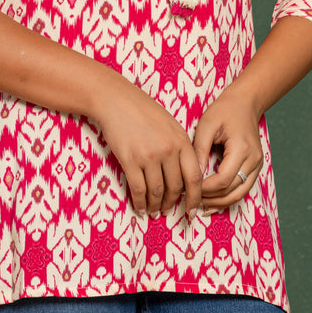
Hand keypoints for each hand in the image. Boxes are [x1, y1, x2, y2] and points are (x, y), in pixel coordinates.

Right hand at [93, 76, 202, 219]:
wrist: (116, 100)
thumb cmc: (144, 111)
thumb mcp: (170, 125)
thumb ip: (180, 148)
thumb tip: (183, 177)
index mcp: (181, 141)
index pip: (194, 177)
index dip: (194, 198)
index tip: (192, 210)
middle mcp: (168, 150)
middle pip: (175, 187)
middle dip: (172, 203)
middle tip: (168, 211)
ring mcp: (149, 156)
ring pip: (157, 192)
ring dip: (155, 206)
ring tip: (154, 212)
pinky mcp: (130, 160)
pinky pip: (138, 189)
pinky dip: (139, 202)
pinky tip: (140, 208)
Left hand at [193, 85, 263, 210]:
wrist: (245, 103)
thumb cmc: (224, 110)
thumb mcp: (207, 125)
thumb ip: (199, 150)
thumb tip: (191, 175)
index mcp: (242, 148)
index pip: (223, 179)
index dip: (205, 188)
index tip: (188, 188)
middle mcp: (253, 160)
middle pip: (232, 190)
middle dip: (211, 198)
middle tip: (191, 199)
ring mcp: (257, 165)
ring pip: (239, 194)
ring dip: (220, 202)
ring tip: (200, 203)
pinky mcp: (255, 167)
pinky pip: (242, 188)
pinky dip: (228, 196)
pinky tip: (213, 200)